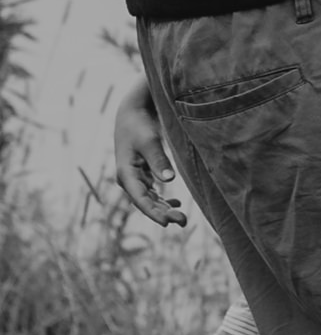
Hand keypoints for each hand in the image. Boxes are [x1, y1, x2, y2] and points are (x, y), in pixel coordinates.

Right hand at [114, 76, 186, 227]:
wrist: (134, 111)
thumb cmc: (140, 123)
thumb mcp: (149, 141)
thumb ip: (159, 160)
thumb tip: (169, 180)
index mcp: (125, 172)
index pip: (139, 199)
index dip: (154, 213)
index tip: (168, 223)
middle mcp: (127, 178)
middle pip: (145, 203)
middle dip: (163, 213)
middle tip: (183, 221)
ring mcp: (134, 177)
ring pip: (149, 200)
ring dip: (164, 209)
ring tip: (182, 217)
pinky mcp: (142, 174)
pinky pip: (152, 193)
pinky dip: (163, 200)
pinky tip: (176, 204)